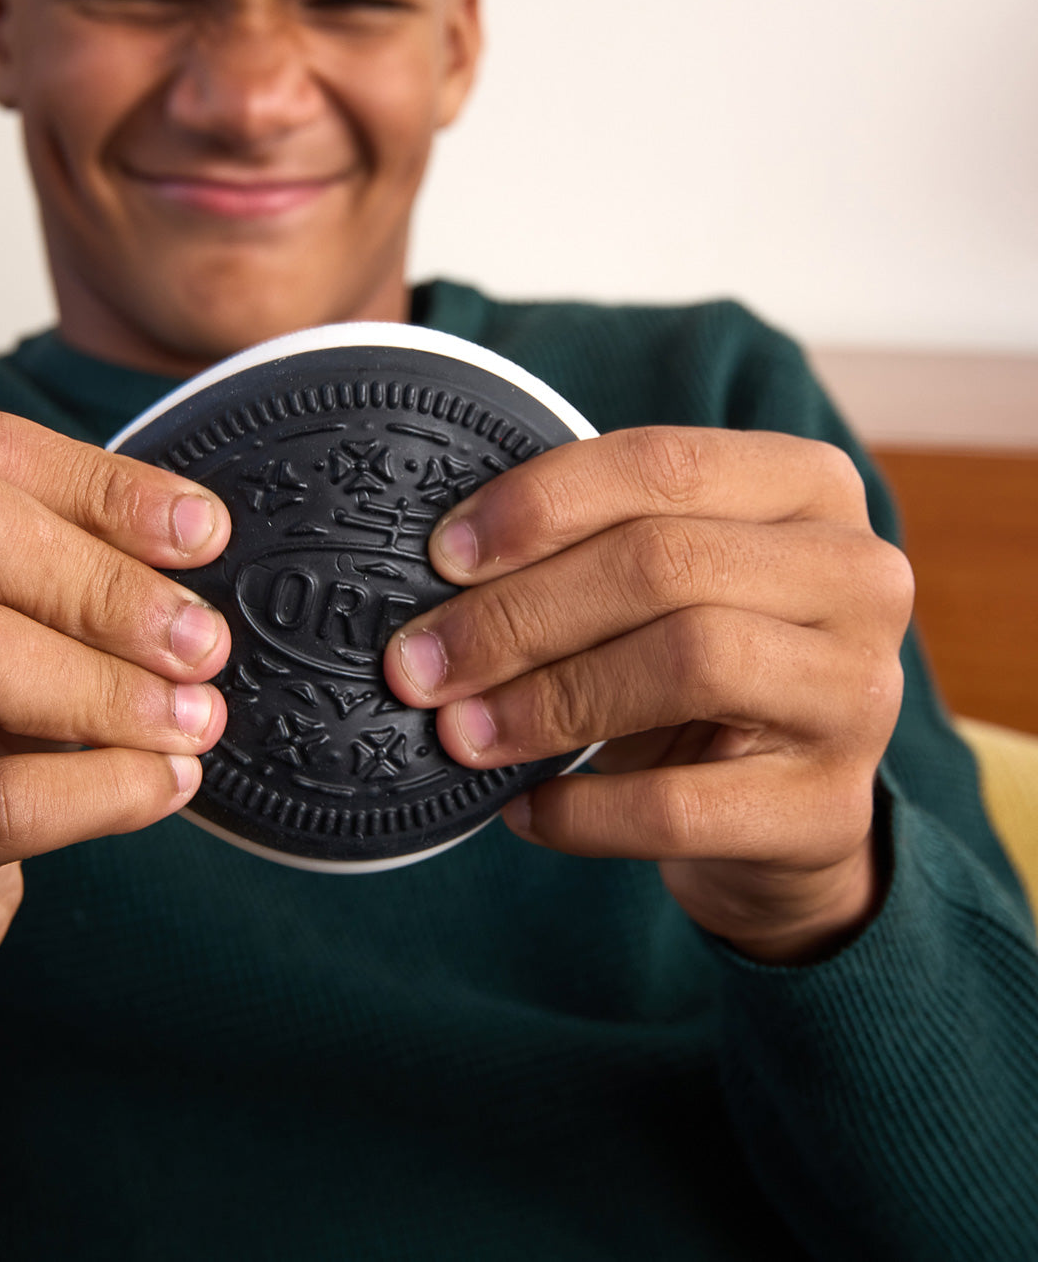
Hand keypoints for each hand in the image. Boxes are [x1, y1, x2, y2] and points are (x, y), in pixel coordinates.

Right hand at [0, 410, 230, 1022]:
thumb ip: (54, 564)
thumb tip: (192, 532)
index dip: (103, 484)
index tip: (203, 532)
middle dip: (111, 583)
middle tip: (202, 640)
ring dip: (120, 688)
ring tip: (195, 717)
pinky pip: (2, 800)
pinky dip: (113, 787)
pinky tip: (166, 783)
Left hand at [384, 427, 913, 963]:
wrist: (785, 815)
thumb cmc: (700, 667)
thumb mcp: (664, 582)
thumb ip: (587, 549)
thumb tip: (443, 573)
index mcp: (810, 487)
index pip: (662, 464)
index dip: (540, 504)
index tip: (441, 556)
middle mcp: (857, 575)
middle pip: (663, 564)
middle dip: (517, 614)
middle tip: (419, 663)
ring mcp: (858, 695)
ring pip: (685, 664)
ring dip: (545, 703)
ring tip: (461, 733)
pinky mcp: (829, 809)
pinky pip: (680, 805)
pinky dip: (581, 812)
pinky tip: (524, 810)